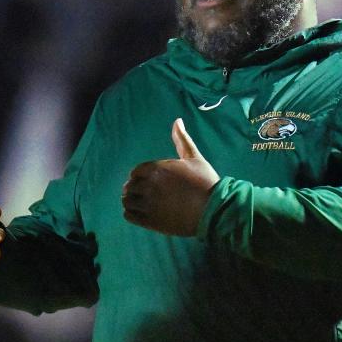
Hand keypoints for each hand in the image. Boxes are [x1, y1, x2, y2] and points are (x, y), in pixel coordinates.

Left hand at [122, 118, 219, 235]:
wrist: (214, 210)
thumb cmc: (206, 182)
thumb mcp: (195, 158)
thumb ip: (182, 140)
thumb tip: (177, 121)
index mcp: (157, 169)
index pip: (136, 172)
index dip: (140, 176)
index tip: (147, 181)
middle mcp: (149, 185)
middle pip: (129, 186)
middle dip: (134, 189)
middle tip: (143, 194)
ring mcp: (149, 204)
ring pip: (127, 201)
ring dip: (131, 201)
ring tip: (139, 204)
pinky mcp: (150, 221)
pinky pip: (129, 216)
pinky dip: (131, 214)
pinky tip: (140, 214)